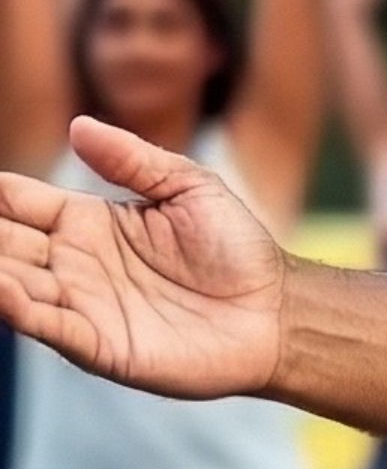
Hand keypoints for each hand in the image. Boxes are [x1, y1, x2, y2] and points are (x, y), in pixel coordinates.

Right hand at [0, 123, 286, 399]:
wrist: (277, 309)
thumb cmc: (236, 246)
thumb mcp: (188, 187)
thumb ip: (133, 159)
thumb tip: (78, 125)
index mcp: (86, 221)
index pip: (18, 203)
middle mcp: (73, 263)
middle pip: (4, 243)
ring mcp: (82, 304)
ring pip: (14, 284)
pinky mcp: (100, 344)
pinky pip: (48, 325)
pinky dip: (18, 309)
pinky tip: (1, 288)